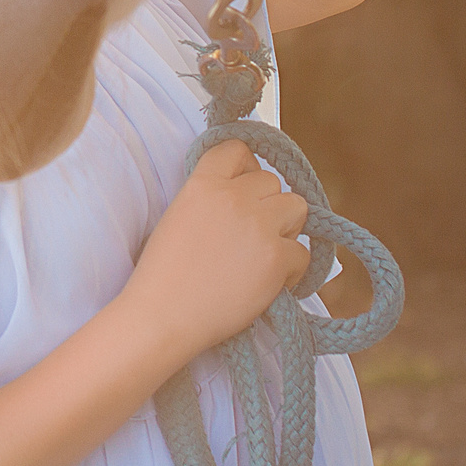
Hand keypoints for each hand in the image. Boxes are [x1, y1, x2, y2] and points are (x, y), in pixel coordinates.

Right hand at [117, 140, 312, 363]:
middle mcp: (232, 197)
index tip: (244, 191)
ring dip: (286, 229)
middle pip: (272, 182)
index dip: (246, 169)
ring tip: (265, 254)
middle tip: (252, 235)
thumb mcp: (179, 215)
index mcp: (202, 183)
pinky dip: (291, 270)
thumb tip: (245, 196)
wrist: (163, 316)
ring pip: (297, 208)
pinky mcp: (275, 258)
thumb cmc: (164, 274)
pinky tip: (268, 283)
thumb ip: (211, 198)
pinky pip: (302, 253)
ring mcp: (257, 226)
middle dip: (267, 206)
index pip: (238, 149)